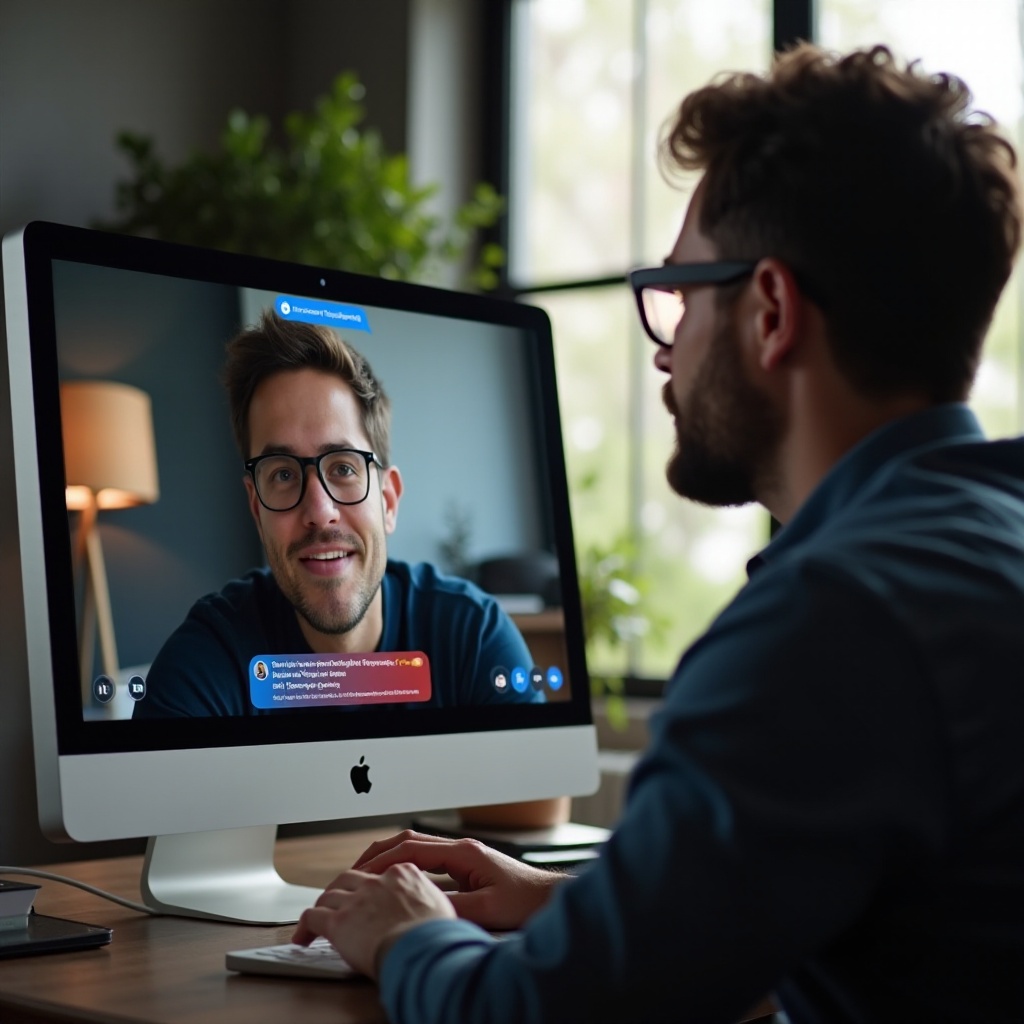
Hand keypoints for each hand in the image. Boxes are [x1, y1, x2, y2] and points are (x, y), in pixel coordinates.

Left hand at [291, 863, 454, 979]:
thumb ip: (429, 901)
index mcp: (404, 874)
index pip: (380, 872)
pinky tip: (303, 937)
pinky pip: (312, 917)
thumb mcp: (442, 907)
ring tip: (317, 920)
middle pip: (350, 877)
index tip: (367, 895)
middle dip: (341, 888)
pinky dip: (304, 926)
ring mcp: (357, 899)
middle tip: (336, 902)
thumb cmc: (439, 936)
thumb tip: (431, 911)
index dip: (370, 885)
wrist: (425, 950)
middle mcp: (378, 882)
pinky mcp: (338, 921)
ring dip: (322, 906)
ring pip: (329, 894)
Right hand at [349, 829, 562, 930]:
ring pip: (417, 850)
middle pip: (409, 842)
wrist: (548, 899)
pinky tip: (396, 886)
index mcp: (463, 853)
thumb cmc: (524, 901)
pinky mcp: (465, 870)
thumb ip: (452, 906)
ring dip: (391, 860)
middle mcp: (460, 850)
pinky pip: (428, 864)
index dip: (382, 861)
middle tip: (353, 872)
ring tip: (367, 877)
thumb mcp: (486, 909)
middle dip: (379, 854)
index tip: (360, 874)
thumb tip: (419, 907)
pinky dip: (407, 870)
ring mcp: (462, 858)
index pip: (412, 849)